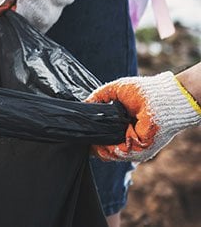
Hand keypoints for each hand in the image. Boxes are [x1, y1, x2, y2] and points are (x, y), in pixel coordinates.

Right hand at [86, 72, 200, 161]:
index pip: (103, 138)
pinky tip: (107, 140)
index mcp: (121, 126)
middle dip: (93, 144)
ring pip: (110, 154)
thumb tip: (82, 105)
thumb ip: (97, 97)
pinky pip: (121, 153)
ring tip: (94, 139)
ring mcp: (134, 145)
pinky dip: (111, 148)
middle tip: (84, 137)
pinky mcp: (141, 148)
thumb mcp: (113, 91)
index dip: (92, 136)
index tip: (82, 131)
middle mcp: (127, 138)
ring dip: (100, 148)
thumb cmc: (141, 91)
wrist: (161, 97)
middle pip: (104, 149)